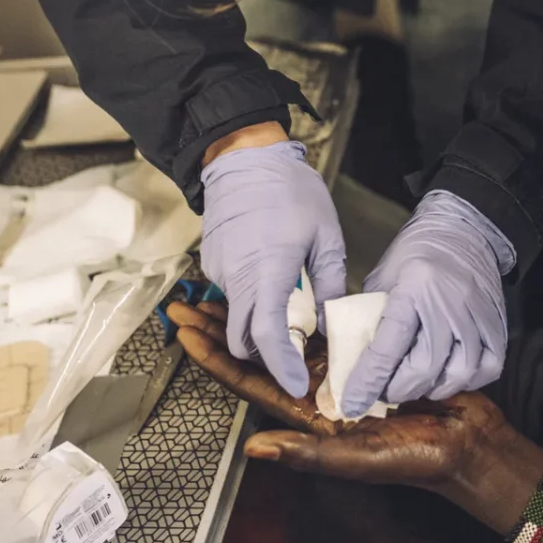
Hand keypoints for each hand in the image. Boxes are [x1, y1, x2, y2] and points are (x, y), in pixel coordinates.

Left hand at [176, 300, 542, 542]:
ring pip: (287, 336)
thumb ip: (308, 451)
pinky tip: (290, 288)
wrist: (468, 441)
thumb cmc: (416, 457)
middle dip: (225, 327)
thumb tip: (252, 448)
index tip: (185, 329)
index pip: (249, 380)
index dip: (215, 355)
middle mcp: (317, 390)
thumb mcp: (359, 458)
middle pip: (259, 351)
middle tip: (191, 300)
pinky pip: (329, 328)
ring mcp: (341, 370)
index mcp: (307, 416)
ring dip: (257, 312)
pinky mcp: (368, 352)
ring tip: (229, 287)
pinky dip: (305, 309)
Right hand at [199, 139, 346, 398]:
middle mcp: (237, 277)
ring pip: (236, 317)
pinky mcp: (213, 262)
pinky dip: (251, 300)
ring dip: (259, 325)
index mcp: (268, 271)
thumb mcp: (325, 235)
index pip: (268, 335)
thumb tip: (329, 320)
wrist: (244, 157)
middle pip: (244, 338)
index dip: (281, 366)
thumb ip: (328, 282)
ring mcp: (220, 270)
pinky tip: (273, 283)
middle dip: (268, 355)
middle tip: (298, 353)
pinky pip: (232, 294)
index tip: (296, 385)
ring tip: (291, 314)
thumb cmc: (290, 190)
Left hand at [341, 191, 512, 417]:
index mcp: (416, 287)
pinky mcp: (498, 324)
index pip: (389, 345)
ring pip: (458, 374)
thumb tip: (349, 358)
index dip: (368, 380)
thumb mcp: (383, 278)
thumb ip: (369, 316)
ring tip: (414, 382)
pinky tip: (448, 374)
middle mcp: (450, 303)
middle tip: (383, 390)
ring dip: (430, 388)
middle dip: (398, 389)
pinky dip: (466, 380)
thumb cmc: (416, 253)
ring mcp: (478, 315)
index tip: (352, 402)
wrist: (463, 230)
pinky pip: (487, 368)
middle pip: (425, 367)